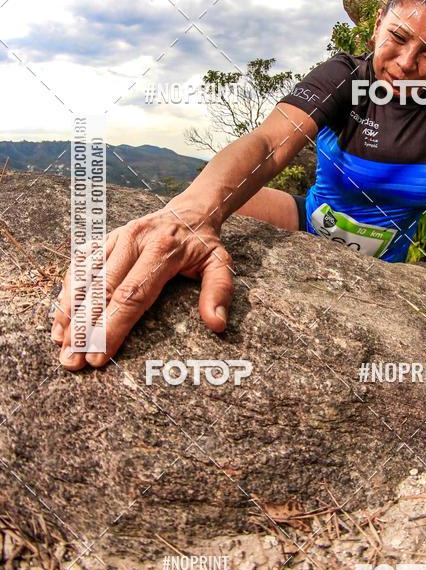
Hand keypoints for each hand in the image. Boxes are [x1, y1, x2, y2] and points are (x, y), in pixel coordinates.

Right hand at [50, 202, 232, 370]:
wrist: (190, 211)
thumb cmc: (203, 244)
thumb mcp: (221, 263)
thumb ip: (219, 292)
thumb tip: (216, 324)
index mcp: (162, 249)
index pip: (132, 295)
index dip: (113, 326)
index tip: (99, 355)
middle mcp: (133, 240)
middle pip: (102, 289)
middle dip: (84, 328)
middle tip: (71, 359)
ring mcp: (116, 238)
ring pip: (85, 277)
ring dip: (69, 312)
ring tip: (60, 344)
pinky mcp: (105, 239)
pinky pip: (80, 266)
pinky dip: (67, 292)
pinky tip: (60, 319)